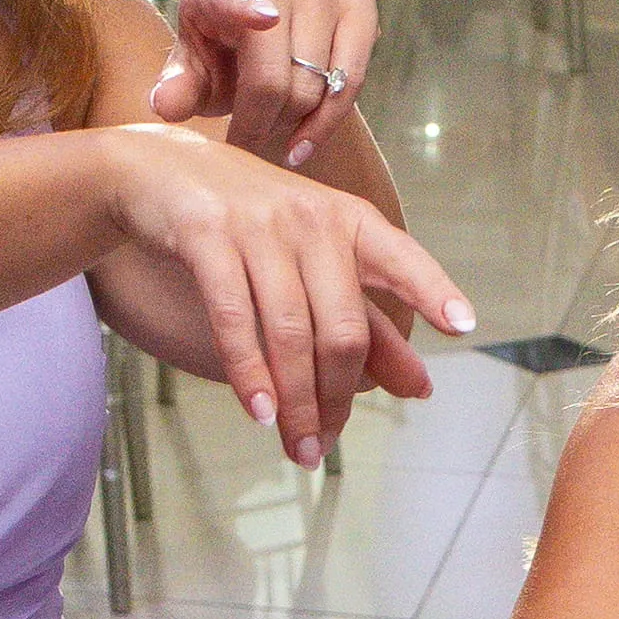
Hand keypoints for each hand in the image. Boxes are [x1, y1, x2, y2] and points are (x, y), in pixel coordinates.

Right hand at [99, 122, 471, 465]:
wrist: (156, 171)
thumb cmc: (246, 223)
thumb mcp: (312, 262)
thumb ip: (367, 324)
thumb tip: (421, 388)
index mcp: (348, 221)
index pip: (401, 257)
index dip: (432, 290)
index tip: (463, 325)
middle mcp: (310, 219)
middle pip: (342, 326)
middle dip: (337, 397)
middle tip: (322, 444)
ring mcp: (258, 225)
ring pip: (291, 331)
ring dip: (296, 401)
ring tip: (297, 447)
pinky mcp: (206, 234)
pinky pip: (235, 316)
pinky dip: (250, 373)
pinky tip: (261, 412)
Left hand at [141, 0, 374, 170]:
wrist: (264, 45)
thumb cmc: (221, 59)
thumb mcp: (193, 75)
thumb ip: (177, 90)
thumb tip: (166, 106)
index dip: (248, 7)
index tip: (263, 20)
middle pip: (276, 79)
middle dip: (260, 124)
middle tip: (246, 139)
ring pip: (315, 86)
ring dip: (292, 123)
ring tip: (272, 127)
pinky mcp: (357, 0)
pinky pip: (351, 80)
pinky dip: (328, 121)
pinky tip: (303, 142)